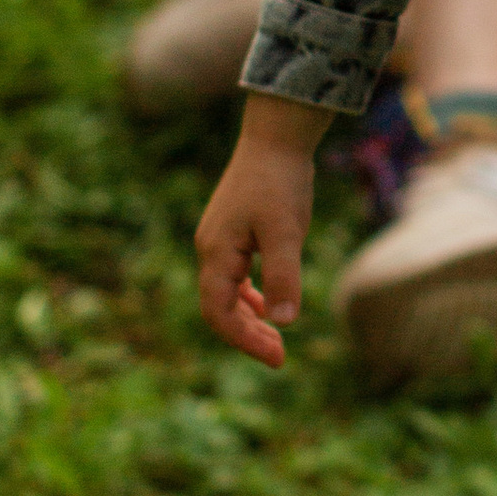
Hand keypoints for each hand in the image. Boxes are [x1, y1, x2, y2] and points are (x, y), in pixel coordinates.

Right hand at [196, 94, 330, 365]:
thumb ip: (283, 276)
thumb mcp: (285, 232)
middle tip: (280, 357)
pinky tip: (270, 305)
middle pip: (220, 308)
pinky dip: (251, 296)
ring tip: (276, 339)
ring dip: (249, 319)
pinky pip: (235, 276)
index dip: (244, 341)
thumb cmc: (280, 182)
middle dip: (247, 335)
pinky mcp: (234, 231)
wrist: (276, 137)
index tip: (276, 358)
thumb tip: (283, 322)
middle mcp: (211, 249)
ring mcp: (220, 240)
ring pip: (227, 294)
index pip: (219, 313)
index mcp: (216, 253)